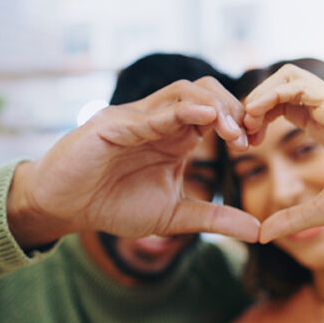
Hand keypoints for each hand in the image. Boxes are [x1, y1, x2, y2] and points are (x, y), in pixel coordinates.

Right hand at [8, 77, 259, 249]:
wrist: (64, 208)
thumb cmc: (113, 205)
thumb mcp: (174, 215)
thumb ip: (214, 219)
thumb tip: (259, 232)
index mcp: (174, 137)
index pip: (215, 112)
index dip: (239, 121)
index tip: (256, 143)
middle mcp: (158, 121)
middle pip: (205, 91)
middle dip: (232, 108)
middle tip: (248, 136)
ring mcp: (135, 118)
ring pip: (182, 91)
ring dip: (212, 106)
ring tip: (231, 131)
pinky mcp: (112, 124)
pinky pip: (149, 113)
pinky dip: (178, 112)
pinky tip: (203, 119)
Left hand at [242, 64, 323, 242]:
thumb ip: (294, 219)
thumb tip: (261, 235)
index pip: (280, 107)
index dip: (258, 121)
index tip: (247, 147)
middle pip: (278, 87)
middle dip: (252, 105)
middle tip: (241, 134)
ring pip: (285, 76)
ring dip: (259, 95)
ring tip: (249, 123)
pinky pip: (297, 84)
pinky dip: (271, 94)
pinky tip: (259, 117)